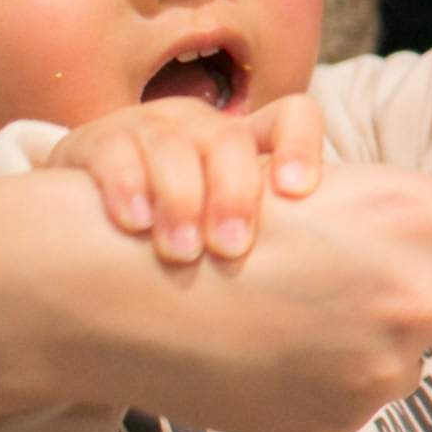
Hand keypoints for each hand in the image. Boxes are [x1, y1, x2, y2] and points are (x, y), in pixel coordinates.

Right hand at [0, 165, 431, 431]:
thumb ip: (431, 213)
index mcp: (418, 219)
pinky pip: (365, 398)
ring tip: (315, 315)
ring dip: (389, 344)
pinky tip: (283, 348)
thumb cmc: (235, 214)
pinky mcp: (339, 418)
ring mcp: (379, 367)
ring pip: (422, 363)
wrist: (129, 289)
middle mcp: (414, 295)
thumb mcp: (342, 187)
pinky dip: (338, 377)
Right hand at [42, 95, 323, 264]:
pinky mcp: (96, 145)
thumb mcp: (240, 244)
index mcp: (249, 146)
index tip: (299, 193)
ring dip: (181, 198)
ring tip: (183, 252)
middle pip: (229, 140)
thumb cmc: (186, 247)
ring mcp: (149, 132)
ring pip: (173, 145)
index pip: (292, 117)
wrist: (89, 241)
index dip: (300, 146)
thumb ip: (285, 259)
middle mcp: (202, 130)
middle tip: (233, 249)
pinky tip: (134, 225)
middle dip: (234, 192)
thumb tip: (342, 314)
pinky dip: (126, 187)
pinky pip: (114, 152)